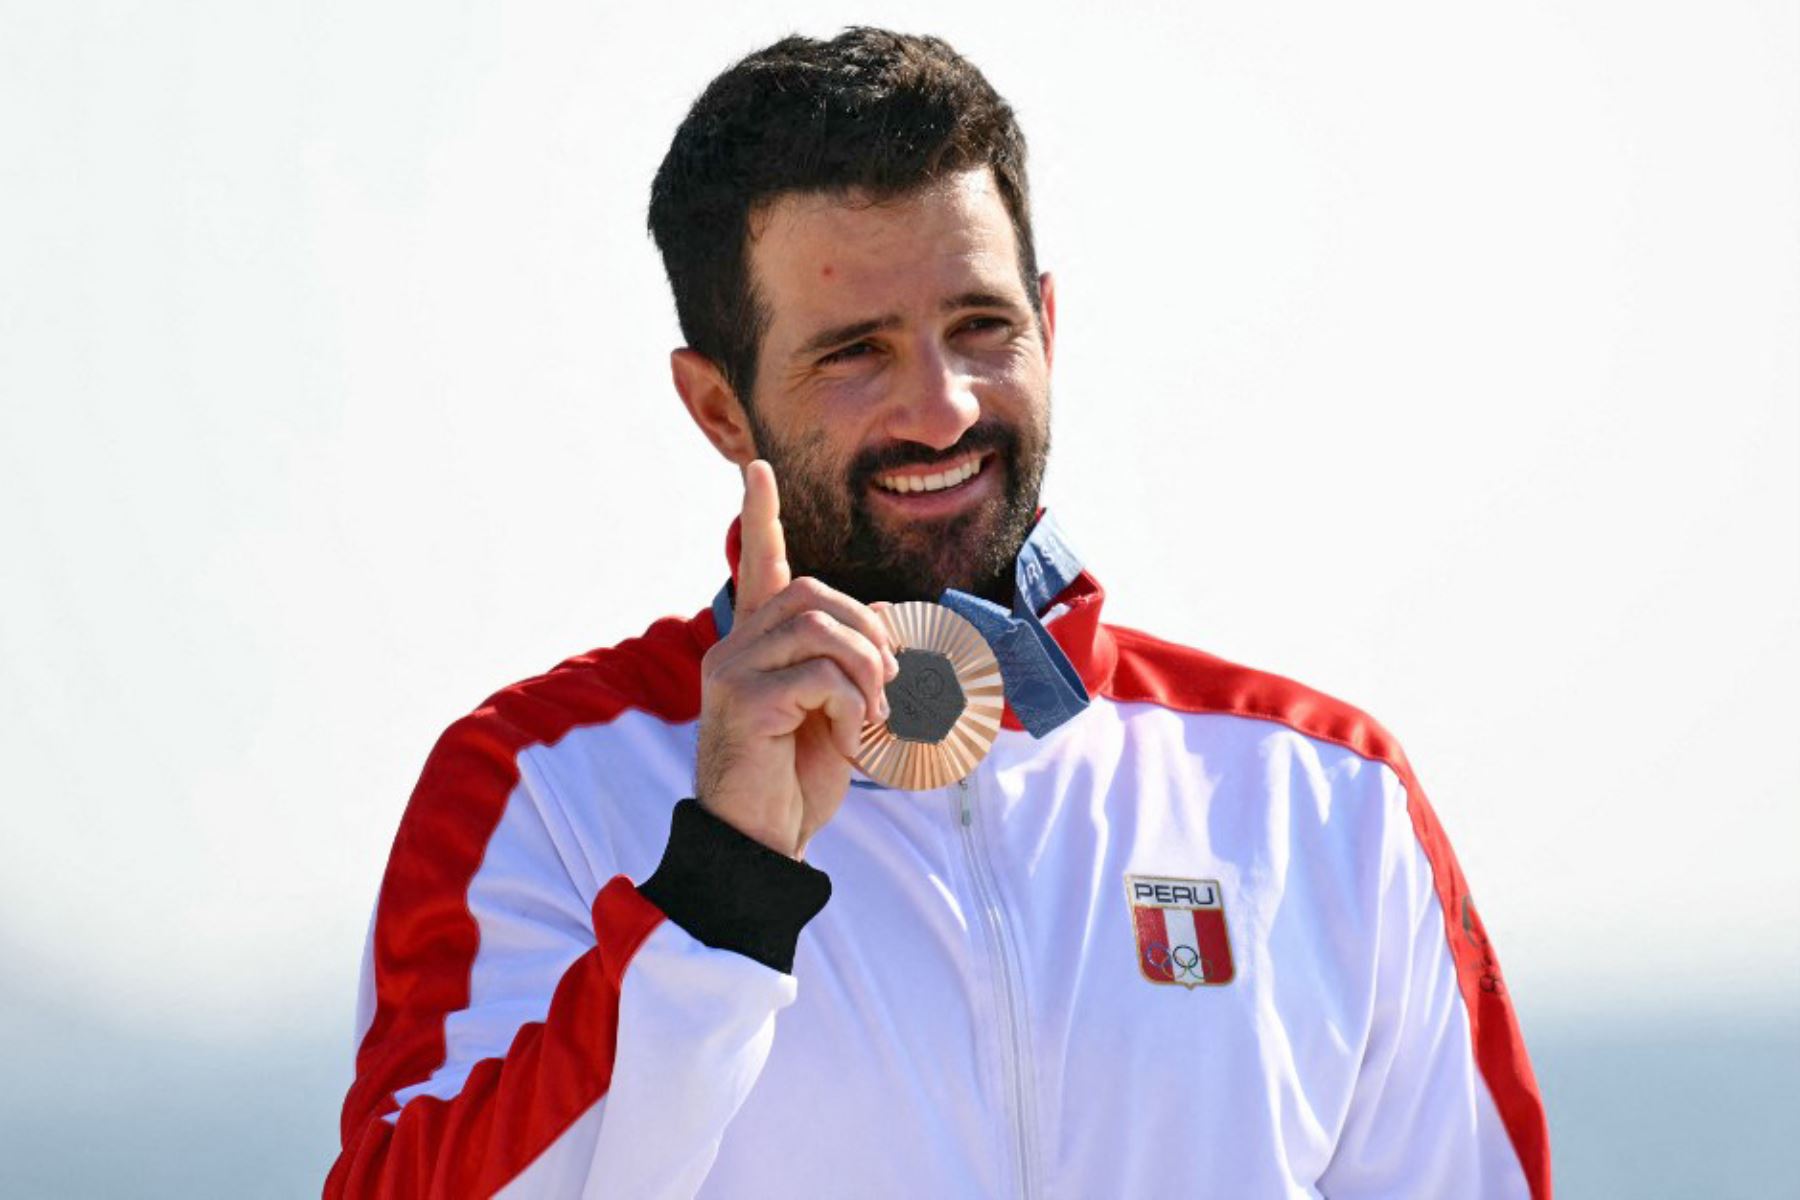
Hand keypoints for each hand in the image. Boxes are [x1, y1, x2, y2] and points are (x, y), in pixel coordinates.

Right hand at [695, 461, 898, 858]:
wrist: (762, 841)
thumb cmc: (796, 777)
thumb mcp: (834, 709)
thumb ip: (846, 664)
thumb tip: (880, 626)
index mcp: (755, 644)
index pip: (757, 565)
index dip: (760, 516)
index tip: (759, 469)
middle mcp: (734, 648)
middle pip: (812, 594)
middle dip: (867, 630)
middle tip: (890, 682)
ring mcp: (732, 672)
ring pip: (820, 627)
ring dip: (867, 668)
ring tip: (875, 713)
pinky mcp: (744, 703)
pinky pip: (820, 675)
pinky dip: (854, 703)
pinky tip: (853, 736)